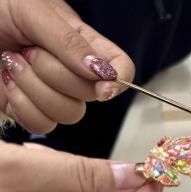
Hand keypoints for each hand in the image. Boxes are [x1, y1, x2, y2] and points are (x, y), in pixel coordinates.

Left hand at [0, 0, 133, 133]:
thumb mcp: (33, 12)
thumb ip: (71, 42)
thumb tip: (103, 72)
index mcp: (84, 44)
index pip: (122, 68)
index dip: (118, 80)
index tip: (101, 84)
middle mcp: (74, 72)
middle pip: (93, 95)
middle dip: (56, 74)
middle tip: (30, 51)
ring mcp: (54, 93)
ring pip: (70, 114)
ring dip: (35, 88)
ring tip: (13, 62)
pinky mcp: (31, 110)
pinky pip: (43, 124)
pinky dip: (22, 104)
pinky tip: (8, 81)